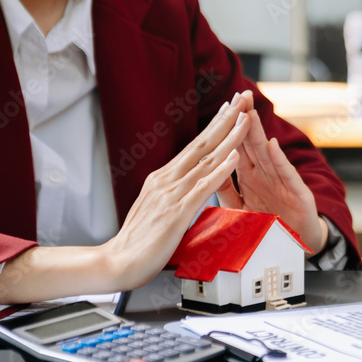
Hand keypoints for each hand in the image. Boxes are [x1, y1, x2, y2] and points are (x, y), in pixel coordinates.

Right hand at [0, 95, 252, 303]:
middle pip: (203, 143)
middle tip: (243, 98)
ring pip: (206, 159)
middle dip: (226, 119)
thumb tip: (186, 186)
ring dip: (229, 138)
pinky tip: (234, 158)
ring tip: (246, 119)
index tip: (231, 108)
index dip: (215, 125)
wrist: (116, 264)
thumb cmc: (138, 242)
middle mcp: (167, 180)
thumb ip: (172, 195)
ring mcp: (171, 194)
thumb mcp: (158, 209)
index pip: (196, 146)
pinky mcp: (176, 213)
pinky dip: (220, 171)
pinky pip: (203, 187)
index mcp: (164, 178)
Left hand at [214, 90, 327, 255]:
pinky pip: (286, 176)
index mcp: (250, 177)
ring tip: (250, 114)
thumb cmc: (271, 225)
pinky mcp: (298, 195)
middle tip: (239, 96)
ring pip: (267, 155)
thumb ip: (225, 191)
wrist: (298, 245)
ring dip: (259, 134)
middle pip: (252, 143)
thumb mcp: (241, 208)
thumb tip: (207, 172)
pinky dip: (279, 161)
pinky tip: (272, 146)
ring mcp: (283, 182)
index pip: (237, 148)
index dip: (230, 128)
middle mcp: (266, 175)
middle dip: (245, 120)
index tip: (222, 106)